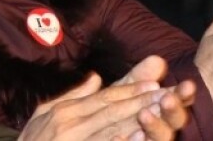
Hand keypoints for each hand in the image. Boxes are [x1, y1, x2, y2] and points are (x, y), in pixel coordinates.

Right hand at [19, 56, 192, 140]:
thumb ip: (72, 96)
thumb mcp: (44, 116)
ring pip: (112, 129)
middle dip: (143, 100)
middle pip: (113, 110)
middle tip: (169, 92)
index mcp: (64, 112)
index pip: (104, 98)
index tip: (155, 83)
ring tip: (162, 109)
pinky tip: (139, 136)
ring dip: (140, 118)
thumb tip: (95, 77)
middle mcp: (69, 125)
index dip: (130, 90)